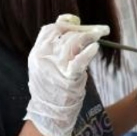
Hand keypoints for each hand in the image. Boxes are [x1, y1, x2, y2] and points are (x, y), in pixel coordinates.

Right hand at [25, 14, 109, 135]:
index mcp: (36, 53)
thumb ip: (54, 47)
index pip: (50, 30)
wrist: (49, 112)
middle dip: (83, 29)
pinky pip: (79, 60)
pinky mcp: (68, 77)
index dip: (65, 24)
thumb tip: (69, 25)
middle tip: (99, 30)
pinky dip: (88, 52)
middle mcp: (44, 58)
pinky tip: (96, 47)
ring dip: (89, 37)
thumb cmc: (52, 87)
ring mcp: (55, 67)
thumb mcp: (46, 65)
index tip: (77, 22)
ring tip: (100, 36)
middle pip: (64, 34)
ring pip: (73, 43)